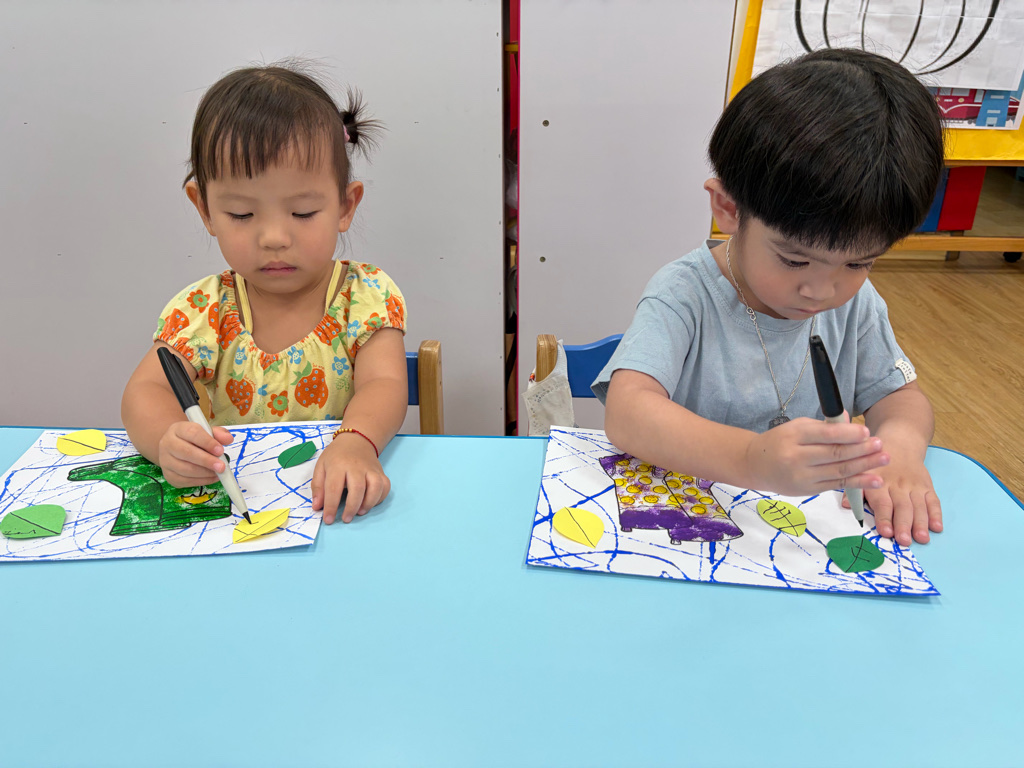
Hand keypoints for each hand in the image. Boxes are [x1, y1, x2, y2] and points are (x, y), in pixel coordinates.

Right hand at [158, 421, 233, 487]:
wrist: (175, 448)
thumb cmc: (194, 439)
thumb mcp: (206, 432)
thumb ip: (218, 434)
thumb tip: (228, 439)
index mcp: (178, 429)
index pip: (192, 433)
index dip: (207, 442)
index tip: (220, 450)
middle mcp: (167, 444)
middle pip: (186, 453)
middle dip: (207, 461)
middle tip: (222, 466)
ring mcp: (165, 461)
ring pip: (185, 469)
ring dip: (205, 473)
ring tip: (219, 472)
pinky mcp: (168, 475)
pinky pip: (184, 481)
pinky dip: (201, 481)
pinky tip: (212, 478)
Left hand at [311, 433, 390, 523]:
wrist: (356, 440)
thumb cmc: (336, 456)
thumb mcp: (321, 467)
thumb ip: (318, 487)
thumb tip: (317, 507)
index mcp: (338, 465)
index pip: (334, 488)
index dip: (331, 506)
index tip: (328, 520)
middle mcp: (356, 466)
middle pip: (357, 488)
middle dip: (352, 507)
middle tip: (346, 519)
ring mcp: (371, 469)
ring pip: (375, 486)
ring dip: (369, 503)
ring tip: (360, 512)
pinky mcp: (380, 472)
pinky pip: (385, 486)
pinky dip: (380, 497)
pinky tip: (371, 503)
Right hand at [745, 414, 888, 495]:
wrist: (755, 464)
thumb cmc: (779, 441)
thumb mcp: (796, 427)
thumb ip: (822, 426)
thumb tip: (850, 420)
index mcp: (794, 436)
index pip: (825, 435)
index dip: (848, 434)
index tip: (866, 431)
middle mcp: (796, 458)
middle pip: (835, 455)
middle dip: (861, 450)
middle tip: (880, 445)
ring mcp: (802, 477)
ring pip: (839, 472)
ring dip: (865, 466)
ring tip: (884, 459)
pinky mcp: (808, 490)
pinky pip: (836, 485)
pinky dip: (857, 483)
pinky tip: (874, 479)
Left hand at [849, 457, 942, 545]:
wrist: (900, 442)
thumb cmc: (875, 463)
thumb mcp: (861, 471)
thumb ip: (854, 490)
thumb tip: (846, 506)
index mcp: (878, 483)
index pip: (882, 503)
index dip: (884, 518)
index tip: (885, 532)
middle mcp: (897, 485)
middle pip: (902, 507)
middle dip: (904, 525)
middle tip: (904, 541)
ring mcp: (914, 486)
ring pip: (919, 506)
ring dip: (921, 523)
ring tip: (922, 538)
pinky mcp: (926, 486)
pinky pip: (933, 501)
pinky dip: (936, 514)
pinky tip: (937, 527)